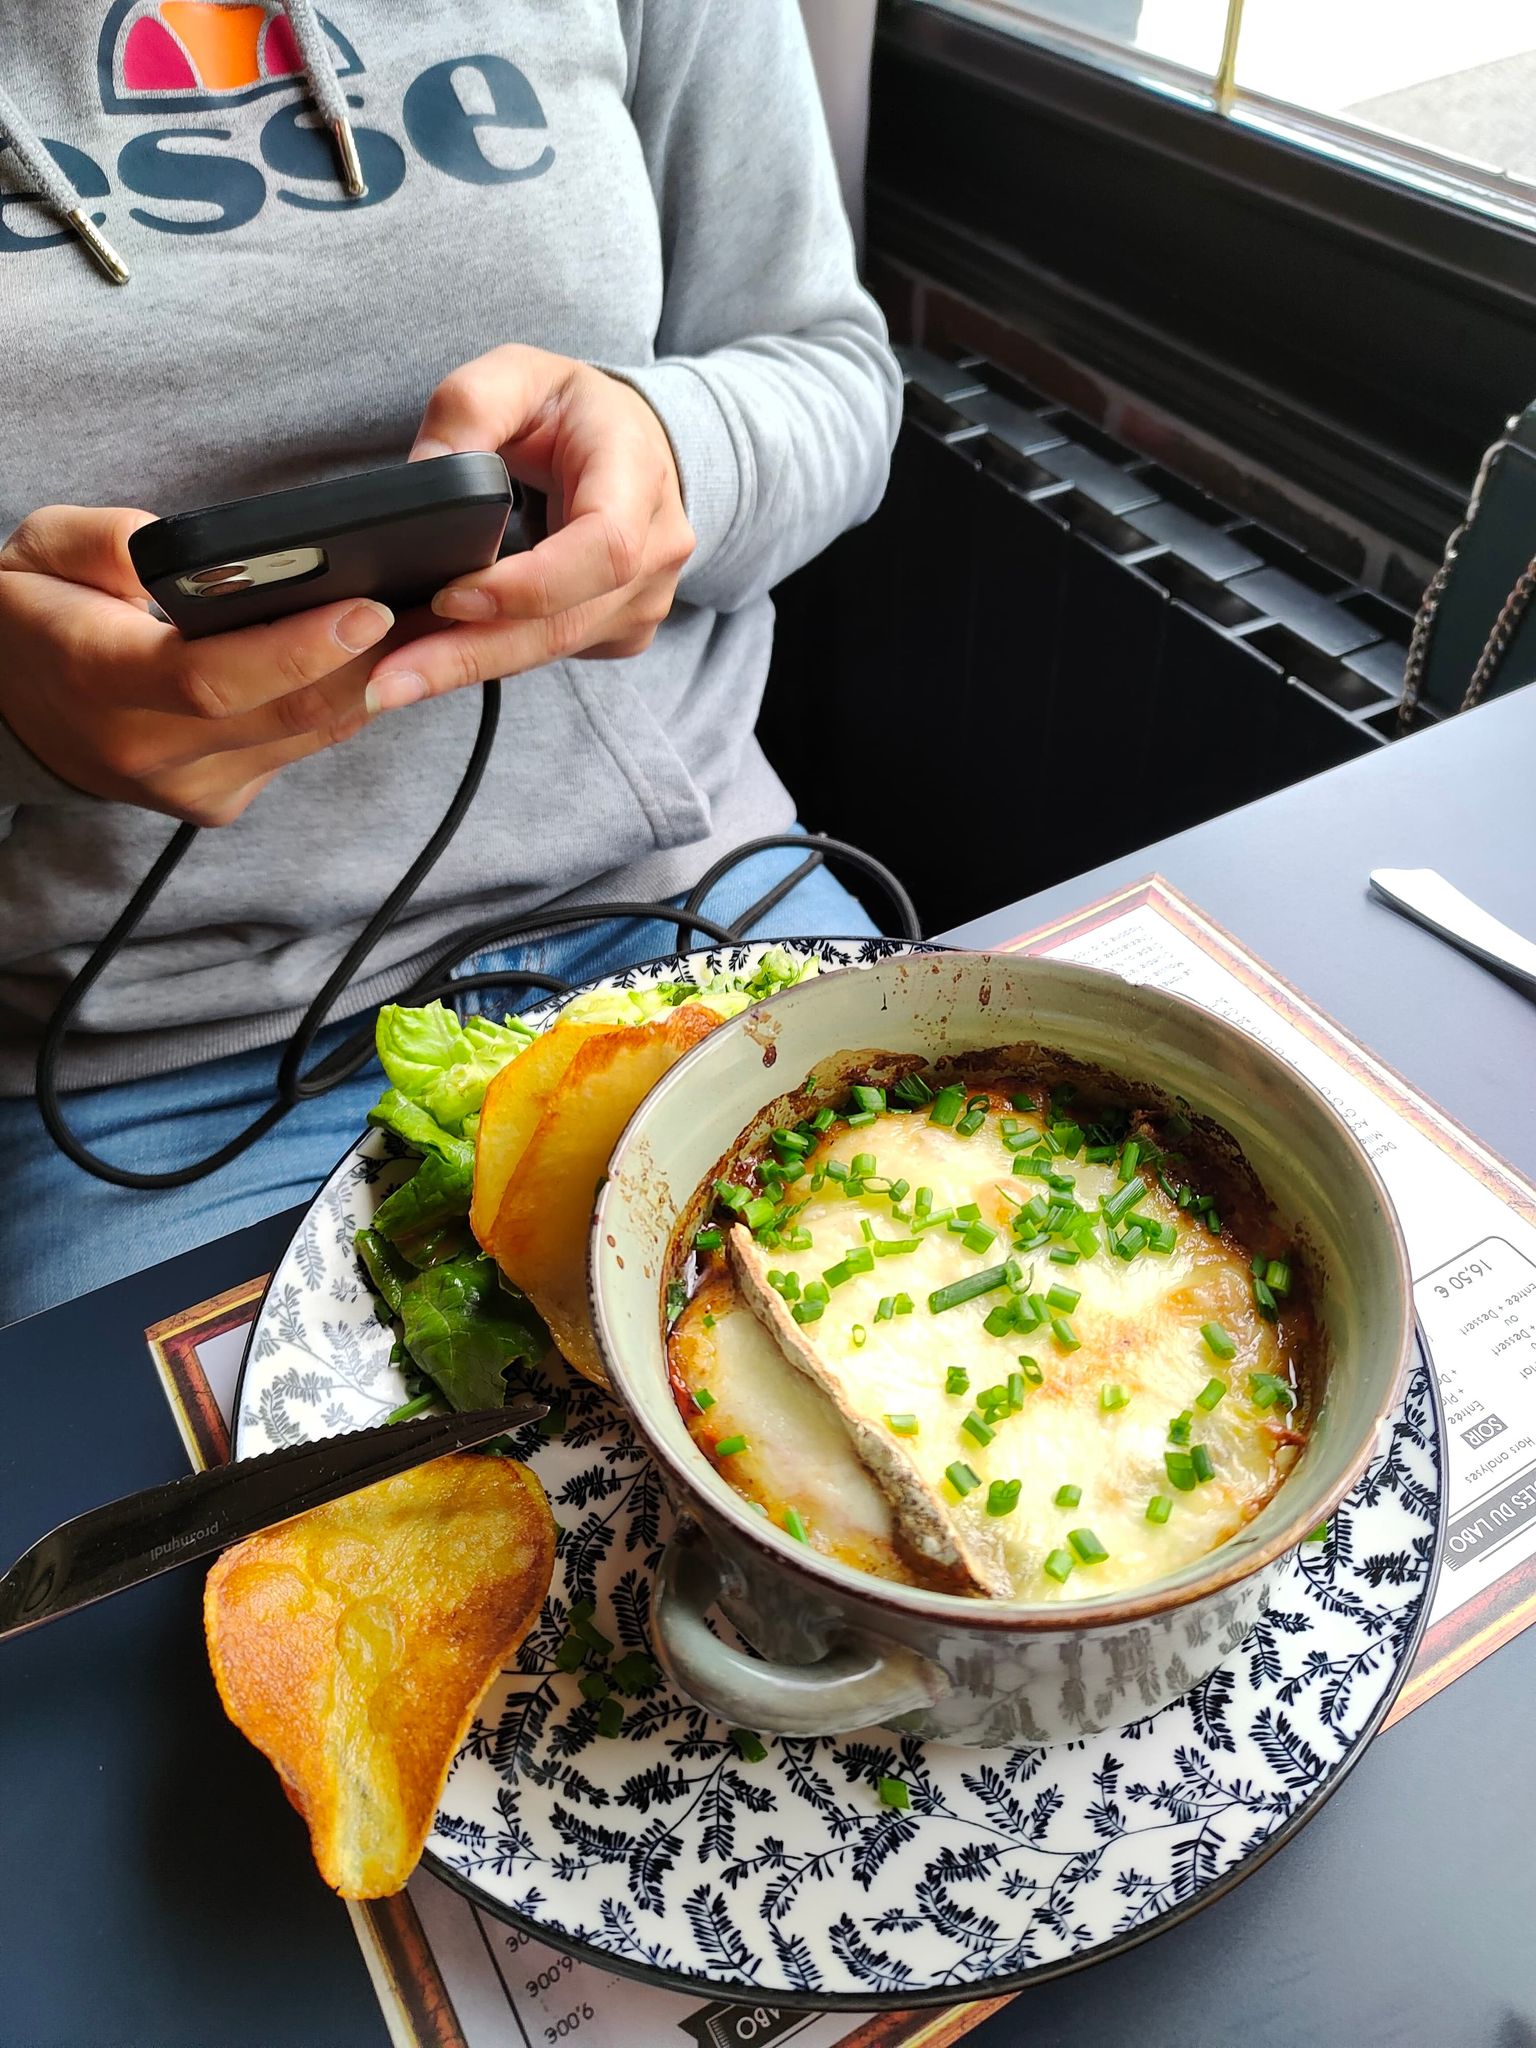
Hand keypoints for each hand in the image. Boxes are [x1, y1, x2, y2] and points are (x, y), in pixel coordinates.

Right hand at [0, 506, 395, 825]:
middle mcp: (149, 750)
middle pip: (285, 714)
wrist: (13, 709)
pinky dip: (345, 699)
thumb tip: (172, 551)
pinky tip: (381, 655)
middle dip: (371, 660)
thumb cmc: (33, 614)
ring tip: (430, 619)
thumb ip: (100, 541)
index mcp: (98, 679)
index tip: (368, 608)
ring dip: (376, 679)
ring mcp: (191, 788)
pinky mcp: (221, 801)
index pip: (212, 680)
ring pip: (309, 735)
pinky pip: (303, 747)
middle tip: (436, 603)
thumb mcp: (35, 549)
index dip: (298, 649)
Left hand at [365, 345, 694, 712]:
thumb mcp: (521, 375)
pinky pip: (549, 655)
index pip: (601, 549)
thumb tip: (420, 476)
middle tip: (386, 680)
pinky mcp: (619, 633)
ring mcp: (644, 602)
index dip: (526, 584)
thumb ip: (468, 409)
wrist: (638, 448)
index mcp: (638, 478)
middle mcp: (657, 552)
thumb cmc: (576, 412)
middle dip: (468, 655)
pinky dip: (488, 659)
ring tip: (390, 679)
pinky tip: (432, 659)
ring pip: (549, 651)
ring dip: (465, 667)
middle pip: (562, 624)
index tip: (449, 596)